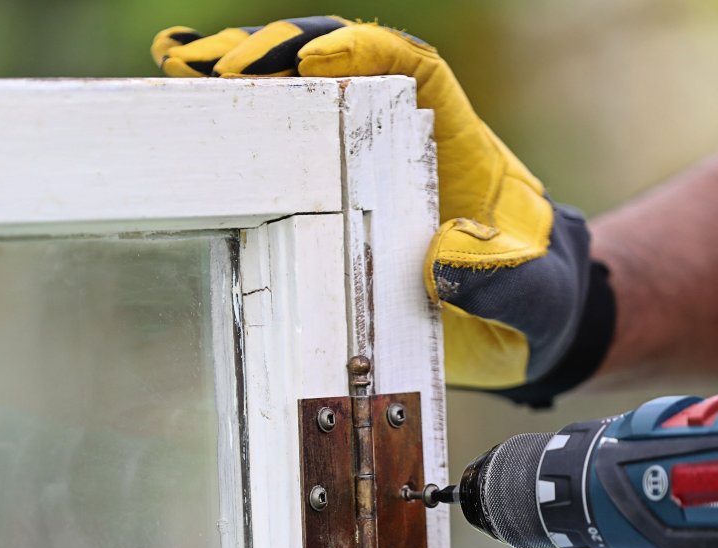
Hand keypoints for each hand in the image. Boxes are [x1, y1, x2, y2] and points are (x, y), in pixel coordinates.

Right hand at [150, 16, 614, 404]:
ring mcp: (369, 168)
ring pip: (306, 100)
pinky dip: (242, 122)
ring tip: (183, 64)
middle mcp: (408, 145)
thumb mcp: (533, 299)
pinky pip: (289, 150)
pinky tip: (191, 102)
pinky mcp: (340, 198)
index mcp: (460, 152)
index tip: (315, 59)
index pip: (418, 75)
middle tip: (218, 63)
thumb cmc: (534, 304)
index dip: (368, 55)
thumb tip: (443, 261)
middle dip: (283, 55)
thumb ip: (502, 279)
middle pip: (346, 72)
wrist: (528, 323)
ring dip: (246, 77)